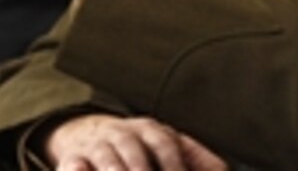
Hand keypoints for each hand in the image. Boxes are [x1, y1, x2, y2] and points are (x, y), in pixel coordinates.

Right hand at [45, 114, 226, 170]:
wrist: (87, 133)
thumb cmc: (138, 149)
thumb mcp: (167, 147)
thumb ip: (198, 160)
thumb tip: (225, 170)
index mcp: (150, 130)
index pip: (165, 144)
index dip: (174, 165)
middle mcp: (122, 134)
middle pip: (134, 149)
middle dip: (143, 169)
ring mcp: (96, 146)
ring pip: (106, 157)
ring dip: (116, 170)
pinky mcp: (72, 159)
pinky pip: (73, 165)